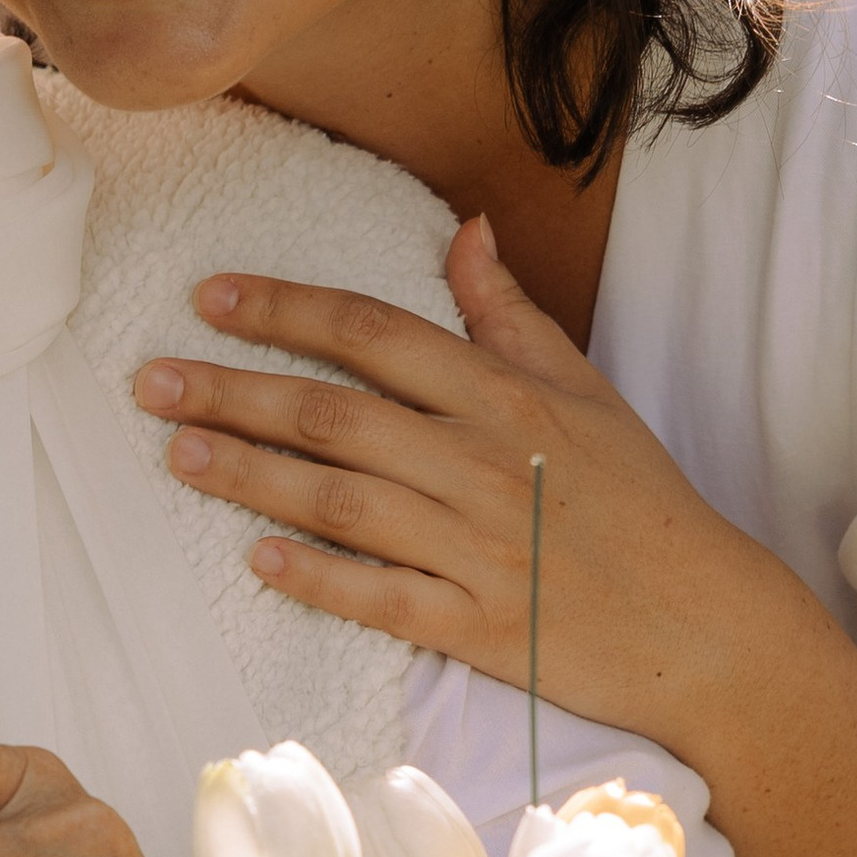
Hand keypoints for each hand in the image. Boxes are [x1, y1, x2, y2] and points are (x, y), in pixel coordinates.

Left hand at [137, 225, 856, 856]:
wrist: (707, 622)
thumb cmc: (642, 500)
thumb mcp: (585, 389)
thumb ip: (509, 315)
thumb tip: (464, 232)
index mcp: (502, 396)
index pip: (374, 333)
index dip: (285, 310)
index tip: (209, 298)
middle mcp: (477, 463)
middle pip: (332, 415)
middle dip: (231, 393)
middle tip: (149, 382)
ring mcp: (473, 546)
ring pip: (337, 500)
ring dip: (248, 476)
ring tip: (175, 455)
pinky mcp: (474, 624)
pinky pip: (378, 597)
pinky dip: (317, 577)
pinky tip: (256, 558)